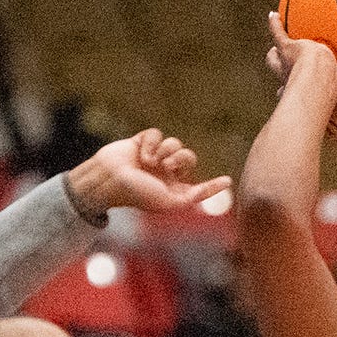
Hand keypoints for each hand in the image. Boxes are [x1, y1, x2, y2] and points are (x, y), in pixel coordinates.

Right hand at [66, 129, 230, 218]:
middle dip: (182, 158)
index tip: (227, 181)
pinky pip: (157, 134)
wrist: (109, 179)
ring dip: (165, 151)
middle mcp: (165, 173)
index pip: (198, 186)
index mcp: (172, 190)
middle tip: (167, 165)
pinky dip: (151, 143)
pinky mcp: (142, 142)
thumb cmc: (138, 194)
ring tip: (150, 161)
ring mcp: (154, 157)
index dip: (213, 185)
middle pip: (188, 157)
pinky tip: (141, 153)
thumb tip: (208, 191)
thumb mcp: (168, 202)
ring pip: (174, 143)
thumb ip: (191, 198)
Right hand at [266, 11, 336, 147]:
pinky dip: (275, 25)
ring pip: (275, 61)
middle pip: (285, 81)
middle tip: (288, 74)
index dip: (308, 106)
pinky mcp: (288, 48)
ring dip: (277, 56)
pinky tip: (273, 14)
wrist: (319, 79)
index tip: (313, 107)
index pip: (308, 103)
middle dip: (285, 78)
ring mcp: (289, 65)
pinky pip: (278, 33)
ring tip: (278, 47)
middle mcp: (294, 83)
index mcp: (309, 98)